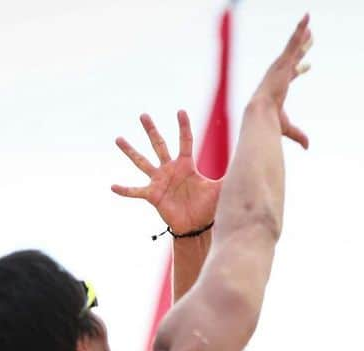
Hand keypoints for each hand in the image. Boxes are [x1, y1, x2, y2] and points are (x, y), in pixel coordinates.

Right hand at [111, 111, 219, 234]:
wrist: (197, 227)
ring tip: (119, 139)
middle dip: (151, 130)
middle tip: (143, 115)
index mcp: (186, 165)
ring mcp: (159, 181)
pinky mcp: (153, 195)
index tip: (180, 111)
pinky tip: (113, 186)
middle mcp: (170, 169)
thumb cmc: (207, 207)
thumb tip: (251, 164)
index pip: (184, 141)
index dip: (183, 127)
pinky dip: (125, 190)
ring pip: (142, 162)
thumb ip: (230, 175)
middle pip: (159, 145)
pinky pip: (136, 191)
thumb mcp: (220, 189)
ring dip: (130, 151)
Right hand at [249, 14, 312, 148]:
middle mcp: (279, 73)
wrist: (261, 115)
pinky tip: (307, 18)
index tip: (308, 66)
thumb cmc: (270, 122)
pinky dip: (300, 29)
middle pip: (293, 57)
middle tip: (310, 38)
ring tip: (309, 22)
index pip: (291, 75)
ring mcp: (281, 66)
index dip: (300, 70)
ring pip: (293, 46)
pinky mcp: (283, 62)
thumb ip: (299, 135)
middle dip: (302, 48)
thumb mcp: (288, 128)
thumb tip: (308, 147)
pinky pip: (293, 41)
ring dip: (301, 34)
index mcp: (279, 86)